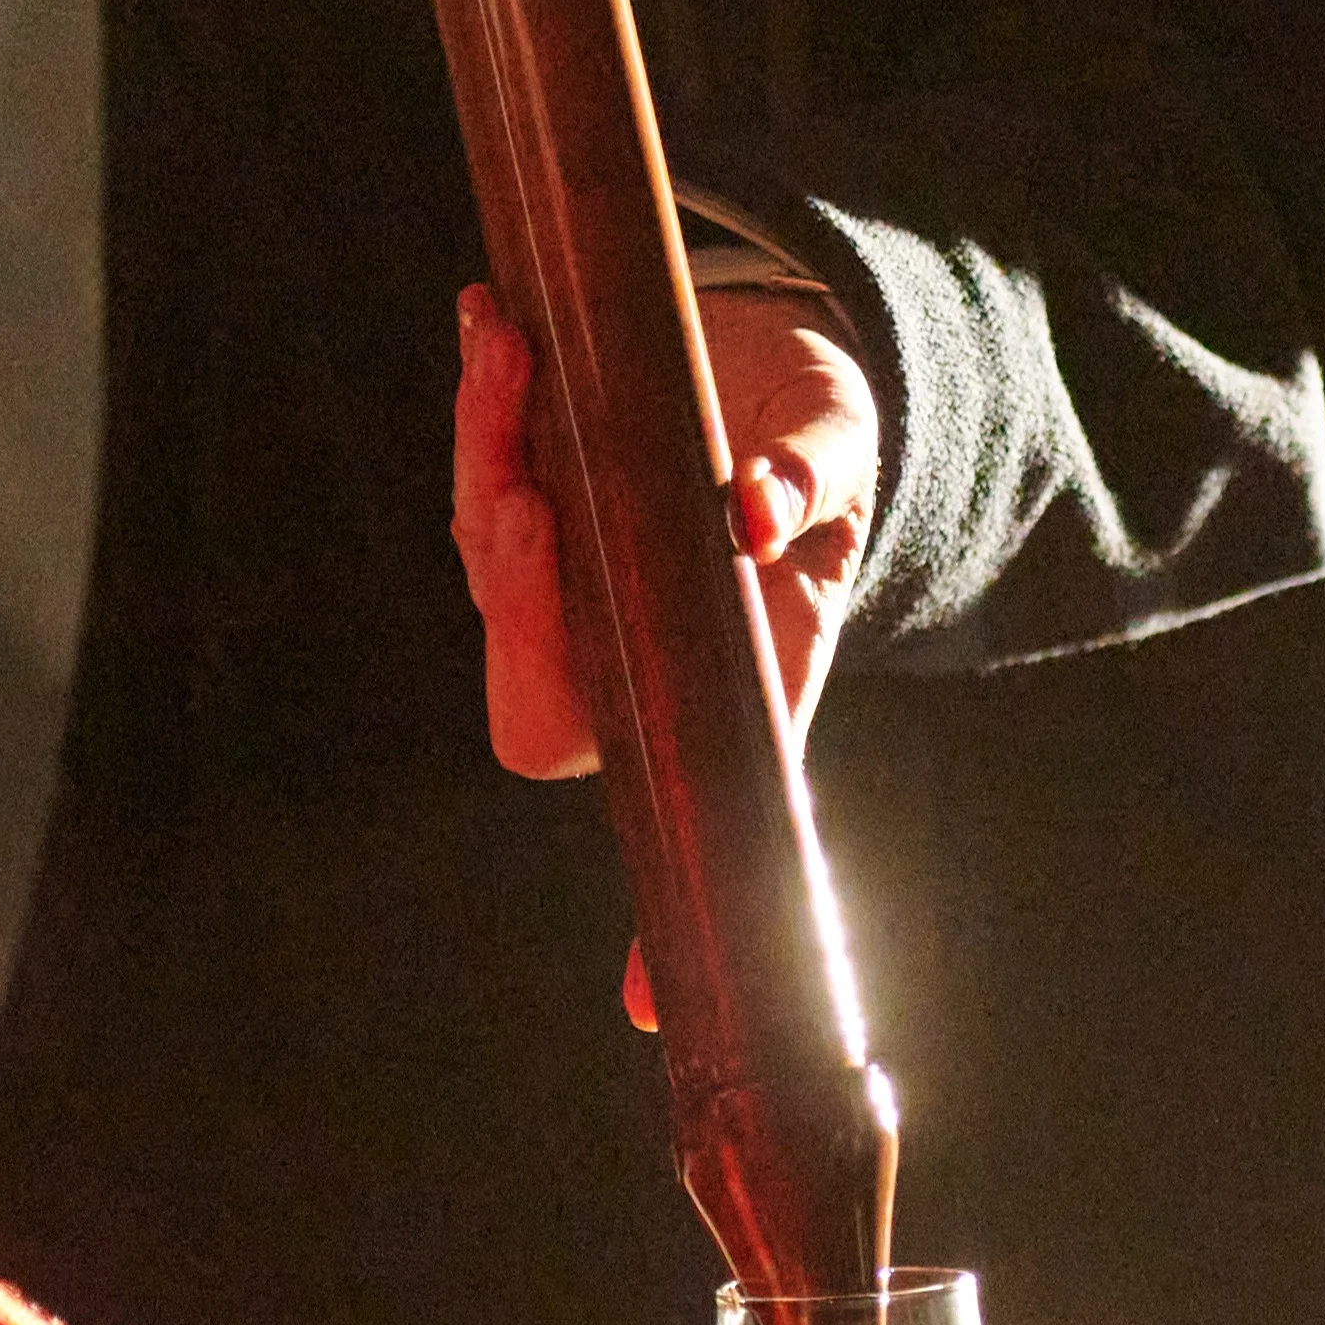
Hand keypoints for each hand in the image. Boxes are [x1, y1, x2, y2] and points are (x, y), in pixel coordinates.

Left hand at [454, 281, 878, 1024]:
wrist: (784, 358)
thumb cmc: (827, 441)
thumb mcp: (843, 453)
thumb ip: (806, 489)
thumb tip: (752, 513)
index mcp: (729, 681)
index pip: (682, 817)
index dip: (660, 925)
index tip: (650, 1004)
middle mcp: (634, 657)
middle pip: (535, 697)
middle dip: (515, 593)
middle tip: (532, 496)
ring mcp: (570, 588)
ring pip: (494, 564)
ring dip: (488, 453)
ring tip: (510, 343)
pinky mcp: (531, 511)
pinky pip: (482, 481)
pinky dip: (481, 404)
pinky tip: (490, 320)